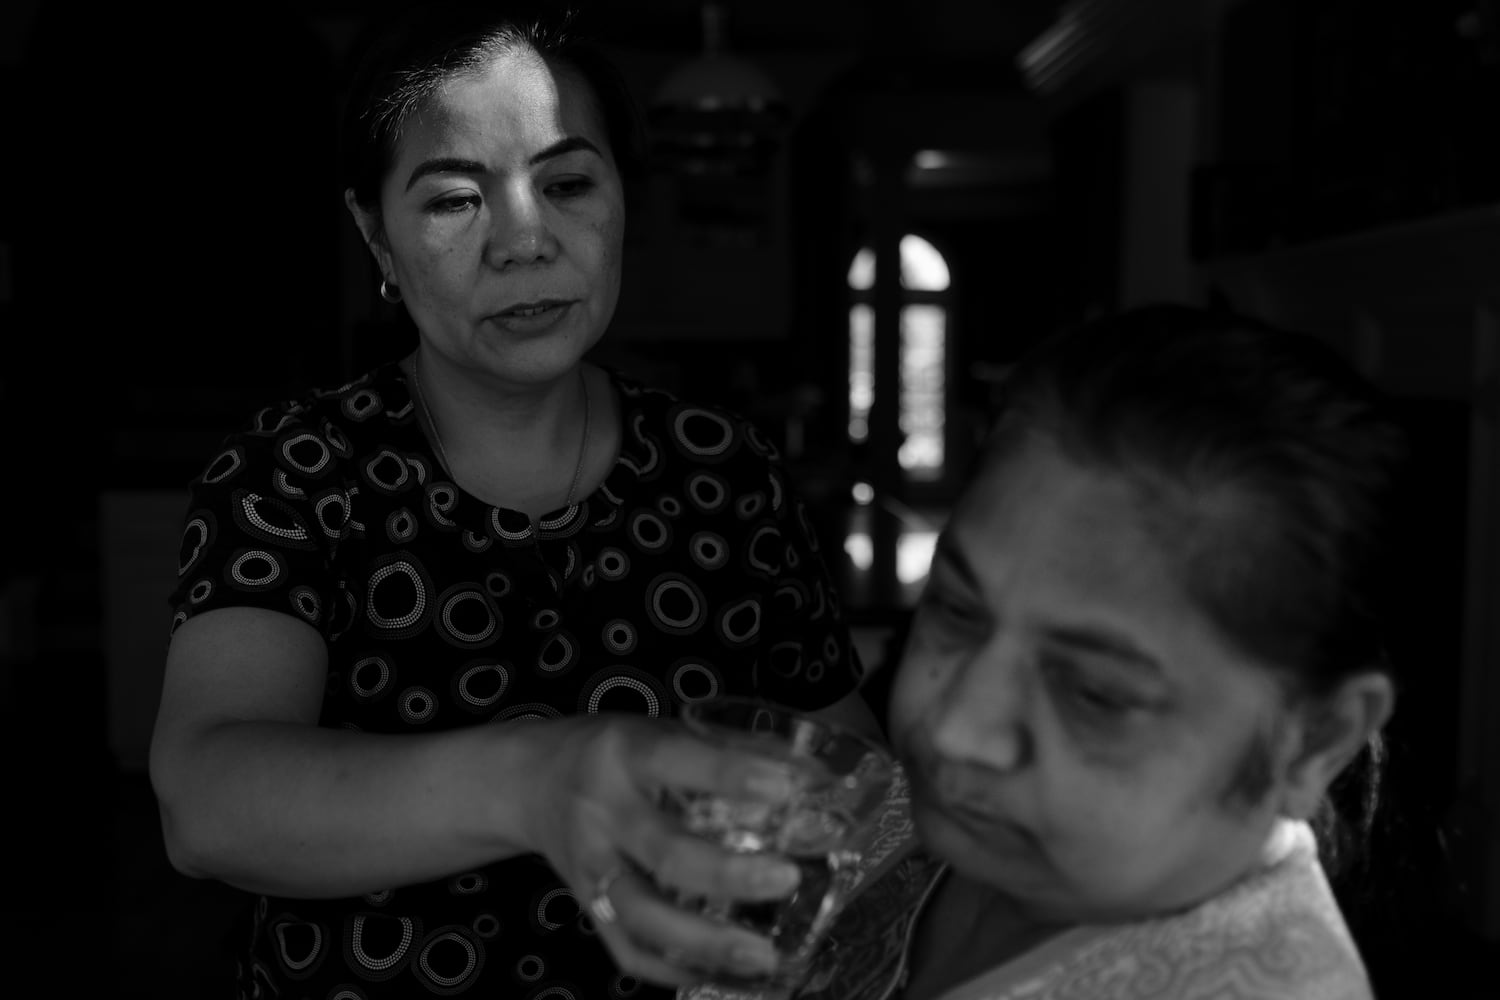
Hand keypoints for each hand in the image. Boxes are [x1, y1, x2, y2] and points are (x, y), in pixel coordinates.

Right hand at [523, 712, 804, 986]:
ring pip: (644, 917)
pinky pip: (628, 952)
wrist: (530, 782)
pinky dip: (675, 971)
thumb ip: (727, 750)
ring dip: (706, 942)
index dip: (731, 776)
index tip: (785, 789)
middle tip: (786, 878)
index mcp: (627, 754)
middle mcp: (605, 813)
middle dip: (729, 874)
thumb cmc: (612, 753)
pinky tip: (721, 975)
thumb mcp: (659, 730)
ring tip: (763, 955)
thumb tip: (812, 777)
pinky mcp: (588, 908)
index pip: (678, 761)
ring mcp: (593, 868)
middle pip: (664, 852)